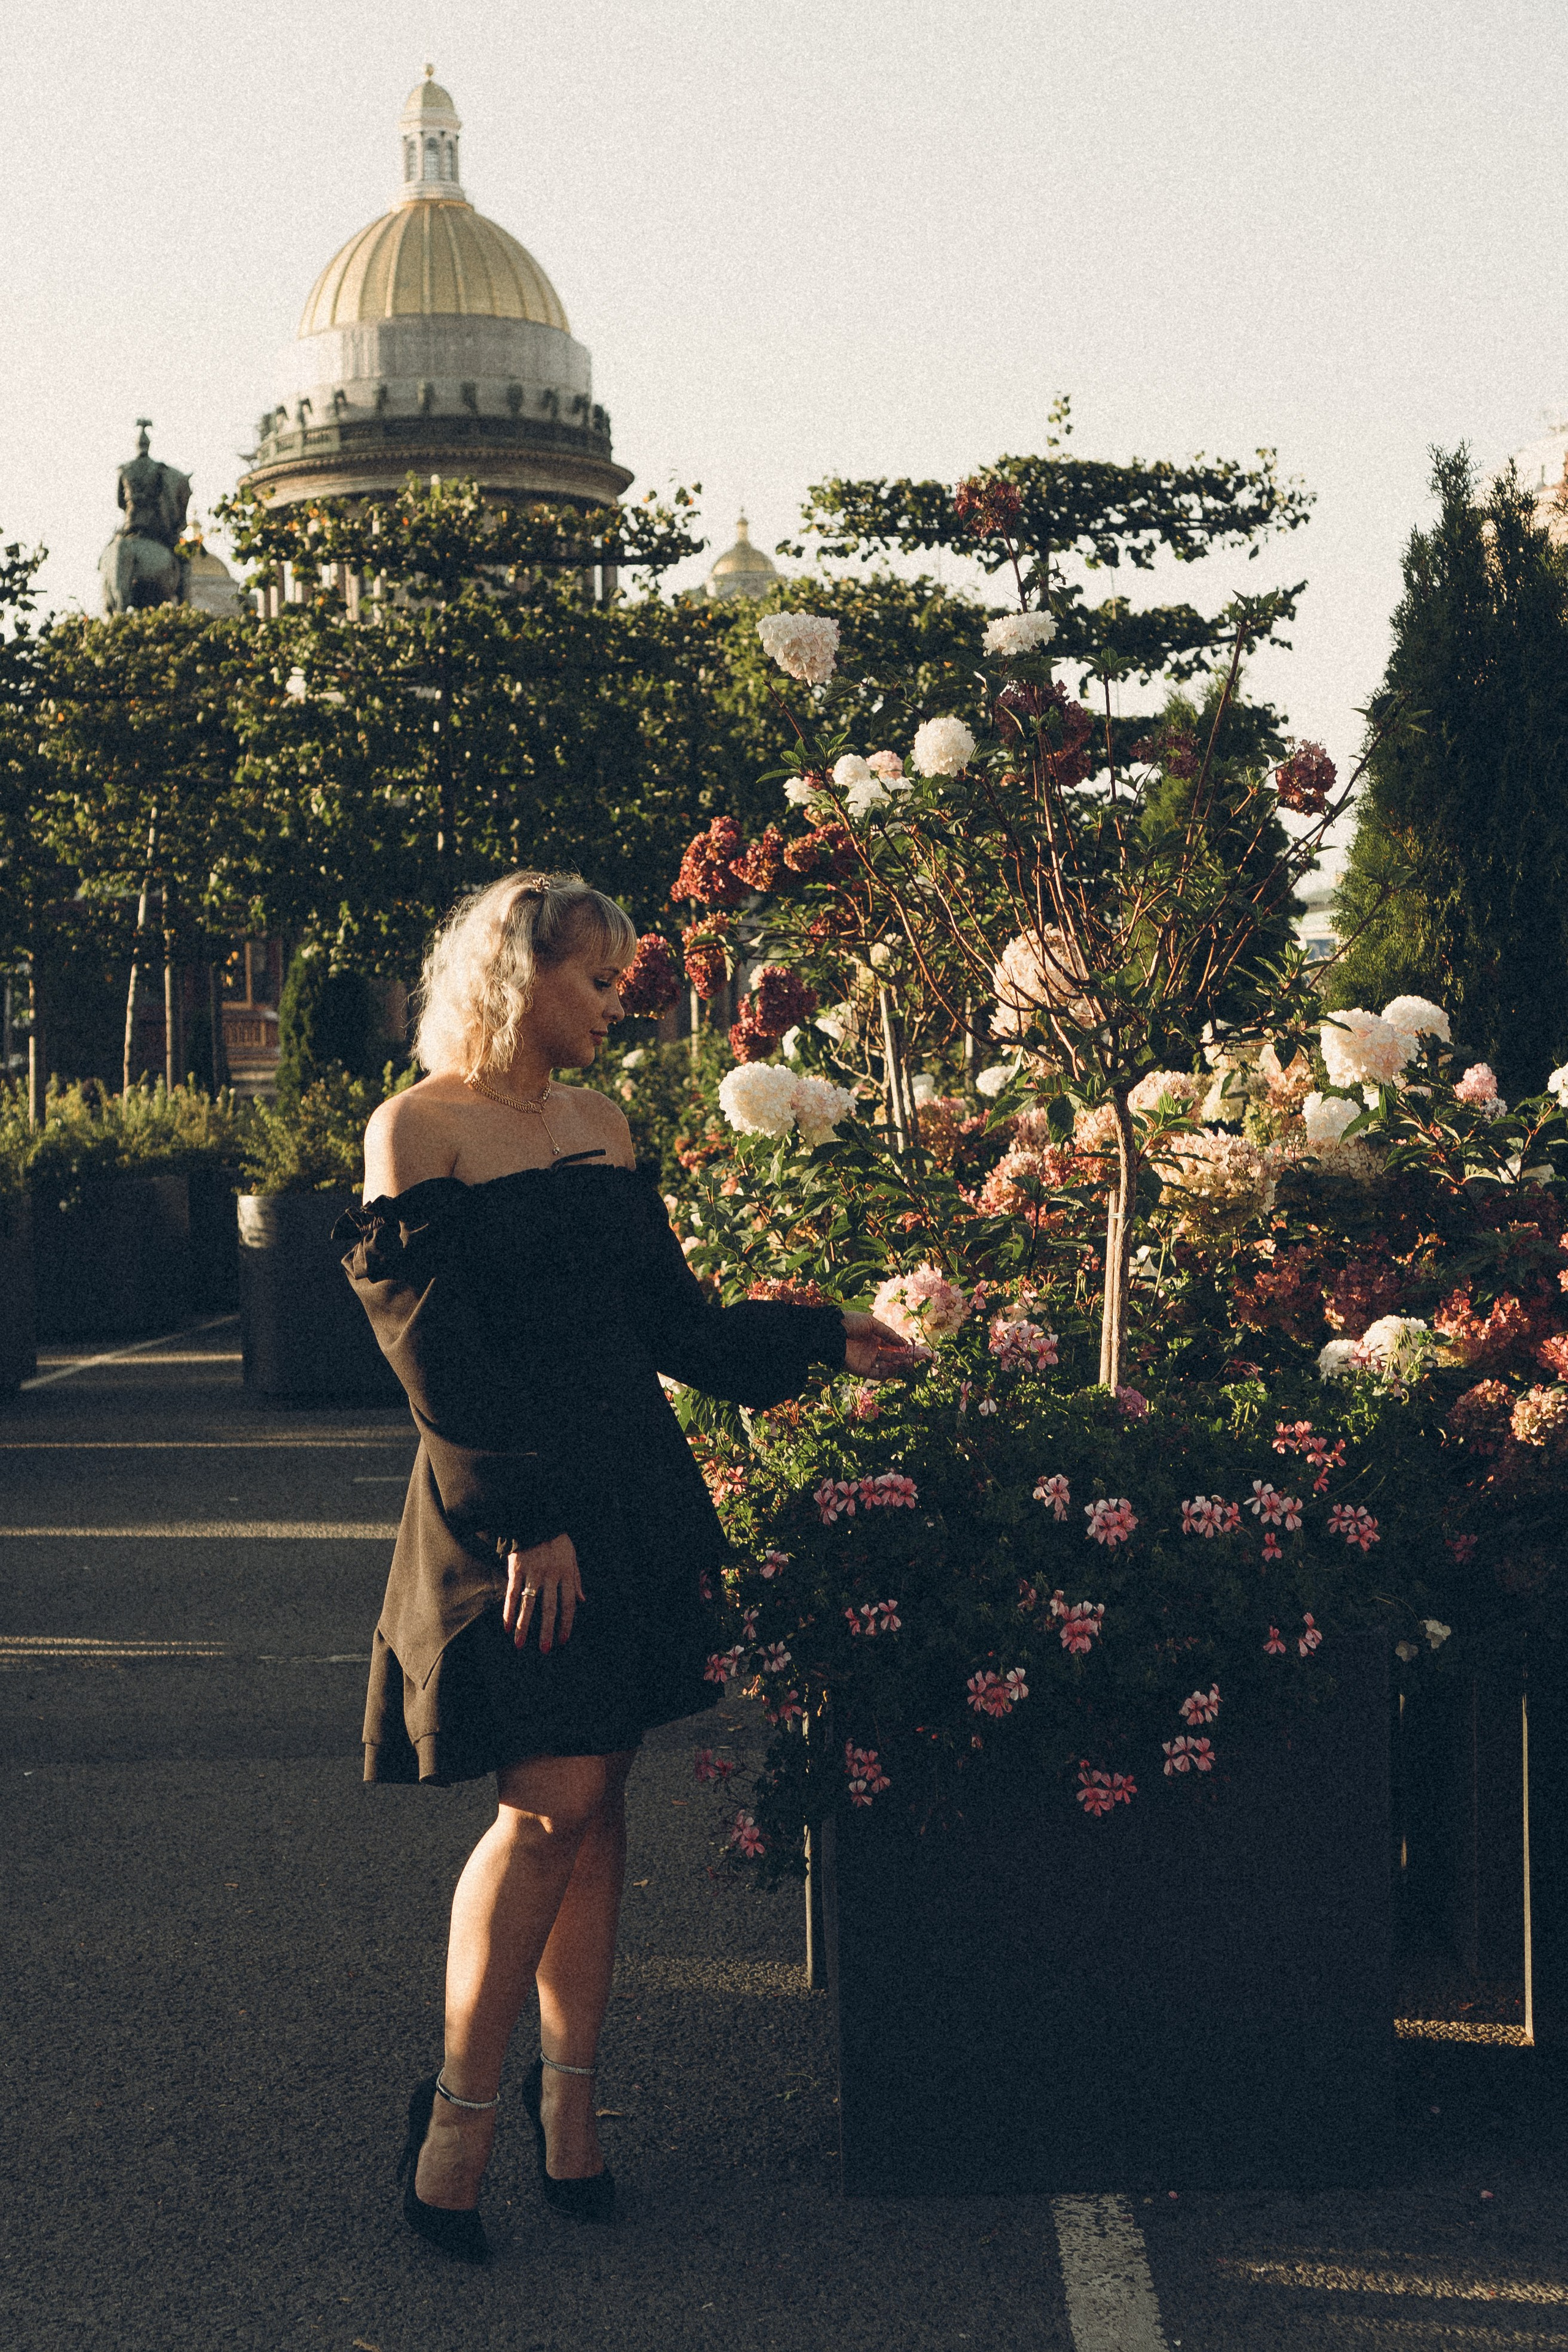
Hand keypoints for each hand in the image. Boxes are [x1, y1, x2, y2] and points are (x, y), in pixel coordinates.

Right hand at [503, 1532, 583, 1653]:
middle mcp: (550, 1576)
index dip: (566, 1623)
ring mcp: (532, 1573)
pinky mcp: (516, 1570)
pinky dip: (508, 1611)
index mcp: (565, 1574)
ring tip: (520, 1644)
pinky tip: (506, 1626)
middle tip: (545, 1649)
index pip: (568, 1604)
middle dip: (547, 1631)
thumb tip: (583, 1600)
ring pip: (528, 1604)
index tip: (563, 1640)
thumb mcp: (572, 1556)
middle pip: (549, 1608)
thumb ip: (576, 1579)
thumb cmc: (556, 1540)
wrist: (536, 1518)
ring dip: (524, 1626)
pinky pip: (511, 1594)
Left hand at [841, 1312, 926, 1379]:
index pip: (893, 1344)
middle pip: (893, 1356)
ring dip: (900, 1364)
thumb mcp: (872, 1323)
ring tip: (911, 1362)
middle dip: (908, 1357)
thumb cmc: (851, 1323)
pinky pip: (878, 1374)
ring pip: (888, 1366)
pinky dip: (888, 1372)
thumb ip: (888, 1334)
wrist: (833, 1332)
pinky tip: (898, 1367)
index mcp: (874, 1337)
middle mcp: (872, 1350)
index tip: (920, 1349)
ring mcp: (867, 1360)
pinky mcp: (862, 1370)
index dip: (906, 1347)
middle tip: (922, 1358)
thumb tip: (903, 1343)